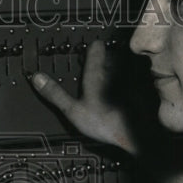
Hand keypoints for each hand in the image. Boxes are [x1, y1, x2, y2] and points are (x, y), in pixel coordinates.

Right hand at [28, 39, 136, 153]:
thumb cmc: (107, 123)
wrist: (138, 135)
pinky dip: (134, 85)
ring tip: (114, 82)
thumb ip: (55, 94)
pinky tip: (129, 96)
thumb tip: (38, 78)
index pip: (96, 49)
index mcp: (97, 74)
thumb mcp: (73, 111)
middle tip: (100, 66)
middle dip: (106, 60)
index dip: (93, 47)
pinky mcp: (144, 90)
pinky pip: (139, 81)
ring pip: (126, 67)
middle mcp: (116, 72)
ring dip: (121, 71)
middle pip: (111, 57)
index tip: (91, 47)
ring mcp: (132, 80)